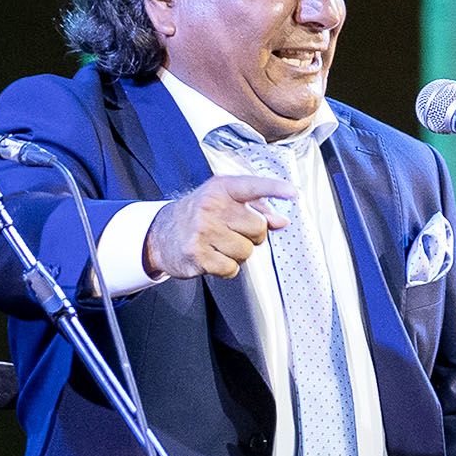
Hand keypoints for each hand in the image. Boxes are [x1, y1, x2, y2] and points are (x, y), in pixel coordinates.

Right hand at [144, 173, 300, 279]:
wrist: (162, 233)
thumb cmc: (200, 215)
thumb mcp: (226, 202)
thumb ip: (257, 209)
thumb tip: (282, 221)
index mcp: (221, 189)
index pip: (252, 186)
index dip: (274, 189)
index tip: (293, 193)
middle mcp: (210, 206)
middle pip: (258, 228)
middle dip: (253, 235)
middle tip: (234, 232)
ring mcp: (202, 231)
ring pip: (246, 251)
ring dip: (239, 253)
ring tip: (221, 244)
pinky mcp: (197, 255)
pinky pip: (232, 268)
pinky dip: (227, 267)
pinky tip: (214, 256)